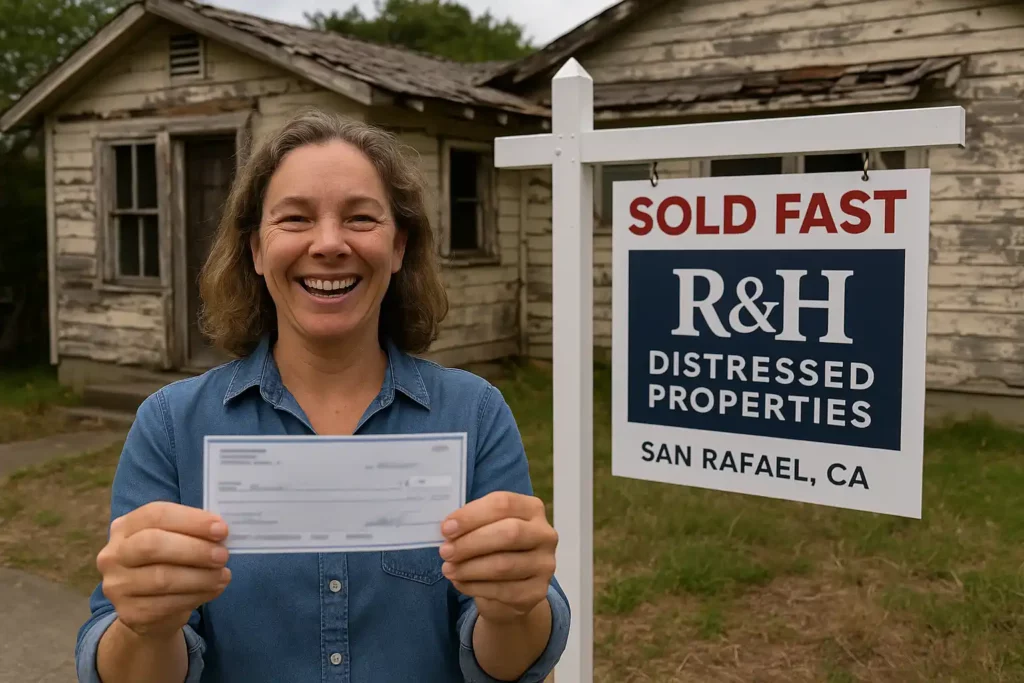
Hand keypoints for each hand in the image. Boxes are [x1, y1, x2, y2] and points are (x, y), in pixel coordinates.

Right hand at [96, 501, 231, 639]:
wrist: (149, 610)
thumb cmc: (167, 564)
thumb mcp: (174, 540)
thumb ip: (192, 531)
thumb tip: (221, 531)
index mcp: (125, 527)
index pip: (156, 514)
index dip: (191, 520)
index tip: (221, 529)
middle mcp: (114, 554)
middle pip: (153, 544)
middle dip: (194, 549)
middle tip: (223, 555)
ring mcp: (117, 585)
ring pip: (162, 578)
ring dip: (201, 576)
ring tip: (224, 575)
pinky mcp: (129, 612)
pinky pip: (167, 604)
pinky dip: (196, 596)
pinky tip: (213, 590)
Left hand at [439, 491, 557, 622]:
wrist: (513, 589)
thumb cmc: (496, 549)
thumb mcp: (488, 528)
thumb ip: (472, 524)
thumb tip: (448, 530)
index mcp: (532, 508)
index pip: (503, 504)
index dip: (472, 515)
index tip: (446, 528)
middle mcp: (545, 534)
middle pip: (509, 533)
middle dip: (471, 542)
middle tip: (445, 551)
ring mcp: (545, 564)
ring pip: (504, 565)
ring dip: (469, 568)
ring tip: (448, 569)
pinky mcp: (537, 592)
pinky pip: (502, 590)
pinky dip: (474, 586)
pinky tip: (460, 583)